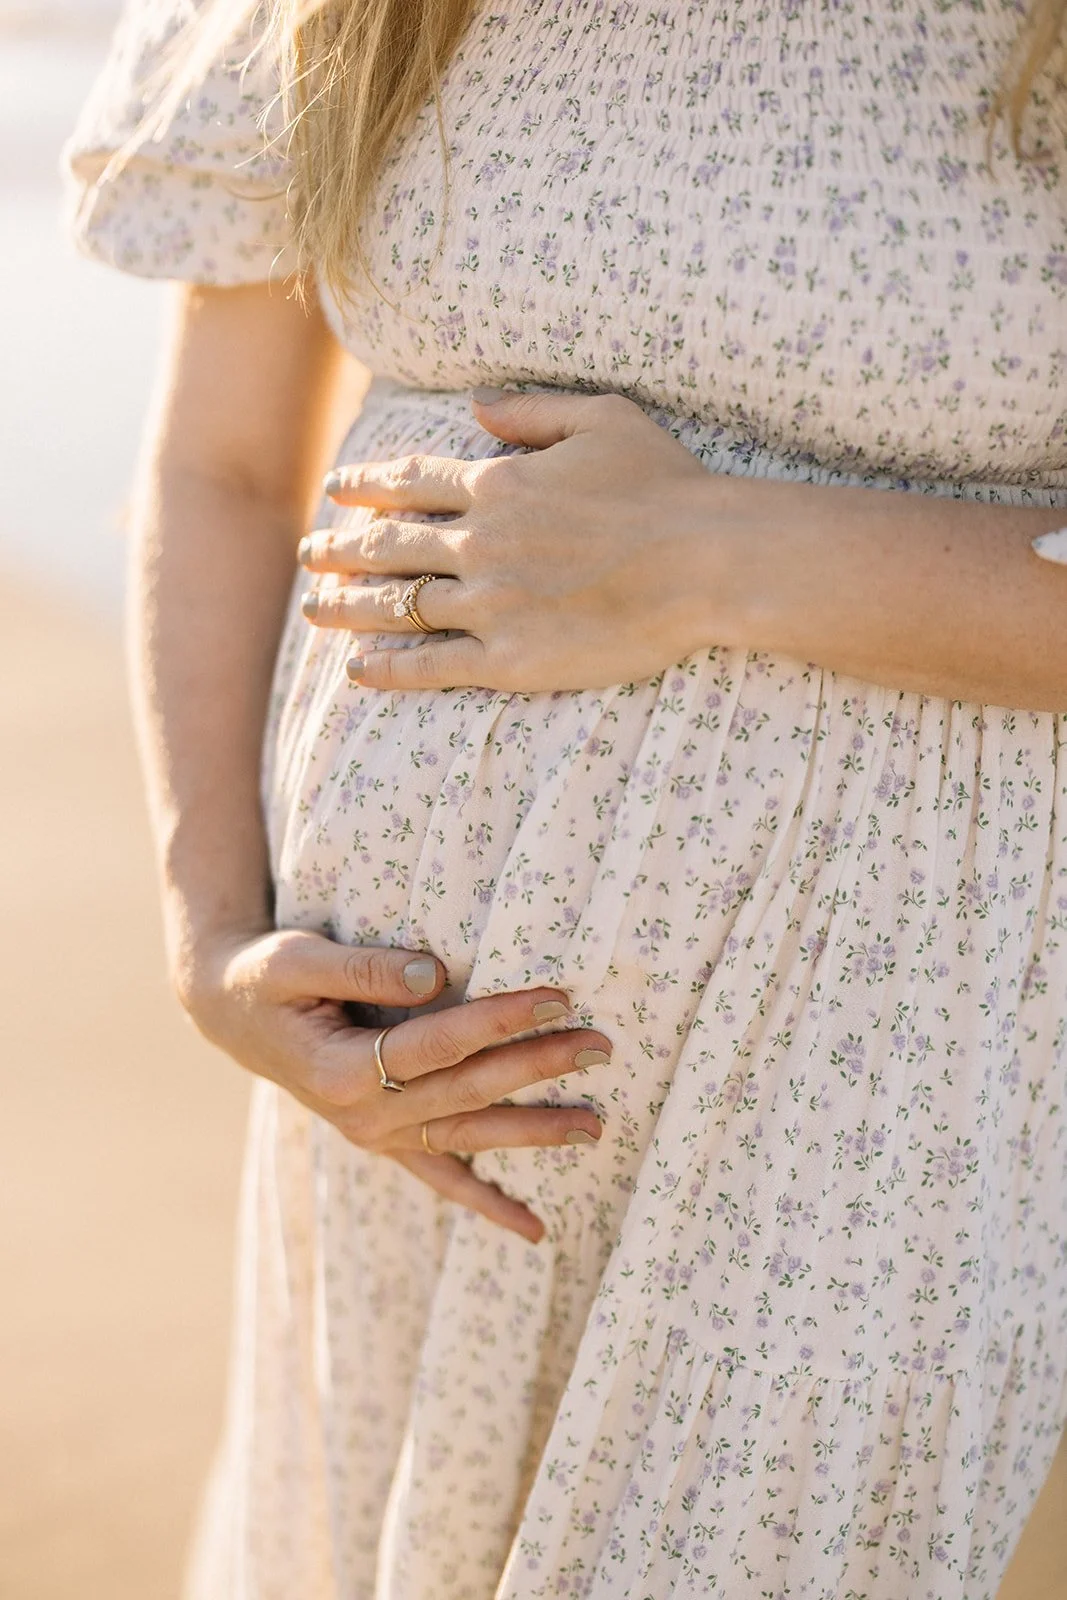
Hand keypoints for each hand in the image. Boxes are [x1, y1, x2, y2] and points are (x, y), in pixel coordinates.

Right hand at [183, 927, 610, 1242]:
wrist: (230, 1015)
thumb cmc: (266, 978)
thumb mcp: (298, 959)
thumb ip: (364, 967)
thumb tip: (435, 975)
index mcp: (343, 1071)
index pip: (441, 1044)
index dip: (501, 1020)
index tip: (557, 997)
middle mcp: (364, 1116)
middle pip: (468, 1090)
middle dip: (538, 1066)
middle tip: (599, 1045)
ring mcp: (375, 1136)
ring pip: (467, 1135)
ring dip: (533, 1132)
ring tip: (595, 1126)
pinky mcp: (383, 1141)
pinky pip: (441, 1178)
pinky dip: (486, 1201)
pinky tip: (533, 1228)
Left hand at [299, 390, 742, 691]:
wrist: (705, 561)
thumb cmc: (666, 486)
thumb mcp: (604, 418)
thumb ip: (531, 410)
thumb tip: (474, 401)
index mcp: (498, 483)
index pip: (409, 483)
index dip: (365, 486)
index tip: (335, 490)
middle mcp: (479, 543)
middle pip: (386, 546)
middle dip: (338, 549)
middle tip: (308, 555)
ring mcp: (489, 604)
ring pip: (396, 606)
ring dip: (347, 607)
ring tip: (313, 610)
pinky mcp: (509, 658)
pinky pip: (431, 665)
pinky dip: (388, 668)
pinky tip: (358, 671)